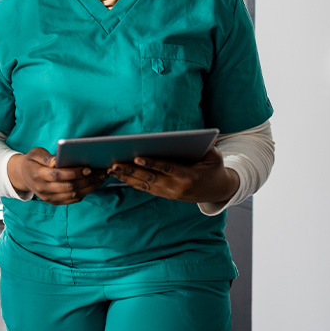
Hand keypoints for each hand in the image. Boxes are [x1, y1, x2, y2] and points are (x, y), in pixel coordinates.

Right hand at [9, 147, 108, 204]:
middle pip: (68, 187)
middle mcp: (42, 189)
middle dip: (87, 180)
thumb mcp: (35, 153)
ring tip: (101, 178)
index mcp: (37, 175)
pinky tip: (93, 184)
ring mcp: (48, 197)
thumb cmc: (32, 161)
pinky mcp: (54, 202)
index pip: (57, 176)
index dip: (74, 173)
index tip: (88, 168)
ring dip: (90, 187)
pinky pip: (72, 200)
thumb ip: (46, 157)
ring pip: (73, 195)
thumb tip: (56, 161)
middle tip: (100, 172)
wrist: (24, 176)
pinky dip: (85, 193)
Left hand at [107, 146, 239, 202]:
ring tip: (111, 169)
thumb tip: (194, 135)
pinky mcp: (166, 195)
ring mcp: (170, 193)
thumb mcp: (214, 156)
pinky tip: (119, 176)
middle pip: (150, 178)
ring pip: (145, 185)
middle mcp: (177, 186)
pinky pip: (146, 189)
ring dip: (127, 177)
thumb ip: (205, 147)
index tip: (137, 157)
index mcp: (189, 175)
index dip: (152, 163)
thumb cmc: (214, 168)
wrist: (218, 191)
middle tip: (114, 163)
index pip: (167, 168)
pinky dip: (132, 183)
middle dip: (131, 170)